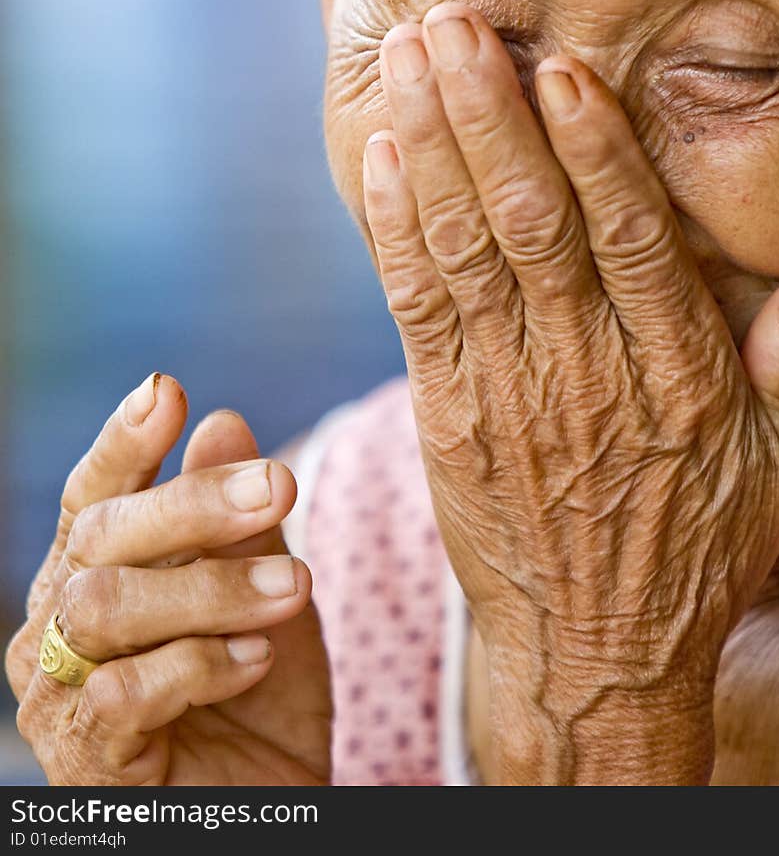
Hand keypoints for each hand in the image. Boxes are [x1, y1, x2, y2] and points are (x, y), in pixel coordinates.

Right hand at [5, 375, 330, 785]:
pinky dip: (199, 665)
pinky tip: (256, 662)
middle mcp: (57, 631)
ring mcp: (61, 700)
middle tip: (281, 483)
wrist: (268, 814)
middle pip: (99, 537)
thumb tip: (222, 418)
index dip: (122, 442)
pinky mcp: (88, 764)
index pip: (92, 496)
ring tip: (294, 586)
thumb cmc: (257, 703)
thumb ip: (242, 520)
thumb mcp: (266, 595)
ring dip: (212, 588)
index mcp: (92, 578)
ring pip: (106, 606)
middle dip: (192, 503)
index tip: (166, 391)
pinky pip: (123, 693)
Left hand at [362, 3, 778, 782]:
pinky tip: (379, 154)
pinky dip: (393, 227)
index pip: (631, 242)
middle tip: (457, 23)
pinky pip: (414, 305)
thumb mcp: (774, 466)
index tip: (566, 69)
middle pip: (530, 223)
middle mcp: (582, 367)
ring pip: (462, 247)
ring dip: (430, 145)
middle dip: (488, 117)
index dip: (596, 153)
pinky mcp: (445, 408)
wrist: (591, 652)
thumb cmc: (691, 548)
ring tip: (410, 56)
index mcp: (672, 373)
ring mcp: (504, 386)